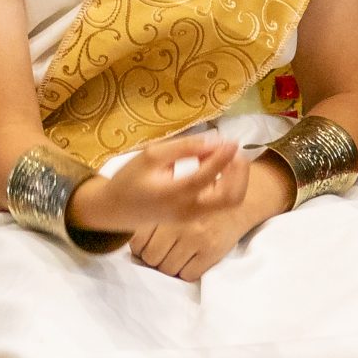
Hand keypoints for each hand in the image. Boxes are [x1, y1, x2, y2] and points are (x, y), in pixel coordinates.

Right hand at [69, 132, 247, 233]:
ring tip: (223, 155)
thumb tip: (214, 140)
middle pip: (231, 197)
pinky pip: (221, 201)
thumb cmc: (130, 179)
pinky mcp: (196, 216)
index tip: (232, 140)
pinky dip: (226, 182)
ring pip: (230, 201)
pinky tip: (211, 165)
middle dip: (240, 172)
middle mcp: (189, 210)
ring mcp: (195, 217)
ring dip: (235, 177)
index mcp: (174, 195)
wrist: (116, 209)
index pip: (207, 176)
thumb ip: (183, 148)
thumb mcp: (151, 155)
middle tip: (234, 150)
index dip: (223, 157)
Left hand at [131, 161, 293, 280]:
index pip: (139, 241)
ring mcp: (195, 240)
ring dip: (169, 266)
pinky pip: (188, 274)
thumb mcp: (176, 196)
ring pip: (168, 268)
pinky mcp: (210, 253)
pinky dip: (185, 271)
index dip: (140, 248)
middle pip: (151, 257)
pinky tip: (188, 261)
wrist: (237, 201)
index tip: (146, 246)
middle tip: (160, 253)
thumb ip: (156, 211)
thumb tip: (136, 229)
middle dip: (154, 258)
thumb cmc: (202, 197)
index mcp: (166, 210)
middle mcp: (178, 226)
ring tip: (174, 257)